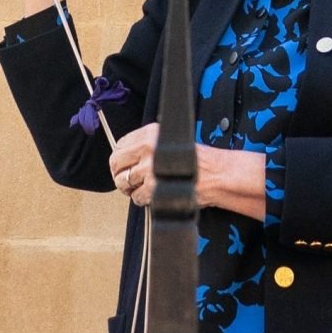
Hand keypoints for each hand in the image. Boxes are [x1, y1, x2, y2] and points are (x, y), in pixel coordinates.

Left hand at [108, 124, 268, 220]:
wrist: (215, 174)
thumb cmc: (196, 159)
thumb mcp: (169, 138)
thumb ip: (147, 144)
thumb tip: (126, 155)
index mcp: (150, 133)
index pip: (119, 144)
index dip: (119, 157)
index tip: (122, 164)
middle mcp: (148, 148)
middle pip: (116, 163)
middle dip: (119, 174)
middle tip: (125, 180)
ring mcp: (150, 169)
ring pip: (124, 182)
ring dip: (130, 188)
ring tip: (140, 188)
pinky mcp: (154, 188)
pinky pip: (137, 197)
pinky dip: (142, 199)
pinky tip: (152, 195)